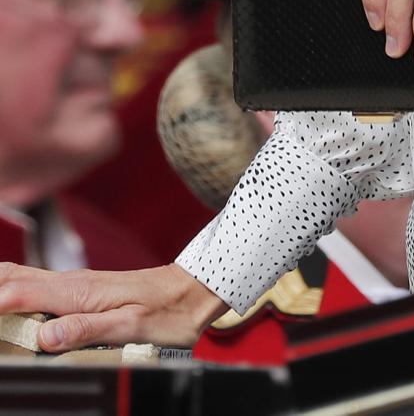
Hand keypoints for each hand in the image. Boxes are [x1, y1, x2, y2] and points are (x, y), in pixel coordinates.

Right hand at [0, 261, 225, 352]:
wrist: (191, 292)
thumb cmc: (165, 313)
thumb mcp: (130, 327)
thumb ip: (86, 330)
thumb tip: (45, 338)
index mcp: (76, 294)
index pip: (17, 295)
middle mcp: (69, 285)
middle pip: (11, 279)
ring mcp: (72, 286)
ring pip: (20, 278)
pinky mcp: (78, 291)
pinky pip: (34, 287)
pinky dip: (10, 290)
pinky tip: (4, 299)